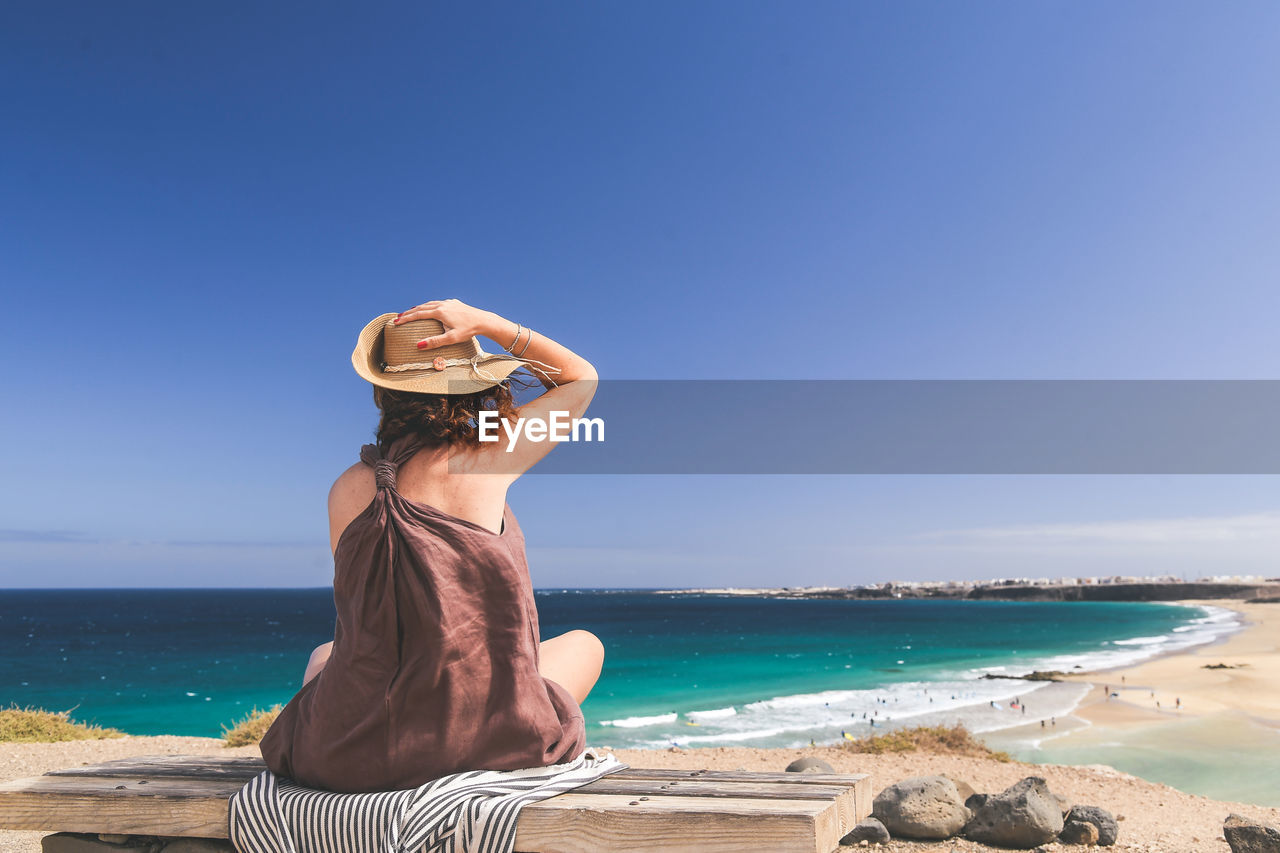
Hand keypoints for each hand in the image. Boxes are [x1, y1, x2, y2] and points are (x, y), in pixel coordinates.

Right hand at [392, 299, 507, 349]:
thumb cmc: (468, 331)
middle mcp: (443, 304)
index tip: (396, 321)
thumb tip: (418, 345)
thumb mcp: (451, 338)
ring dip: (419, 308)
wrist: (483, 321)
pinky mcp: (454, 303)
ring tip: (410, 312)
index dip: (406, 318)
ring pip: (429, 304)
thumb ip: (434, 342)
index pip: (418, 314)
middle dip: (409, 312)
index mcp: (440, 312)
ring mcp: (449, 302)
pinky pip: (438, 303)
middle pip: (421, 307)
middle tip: (398, 317)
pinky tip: (429, 308)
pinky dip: (429, 306)